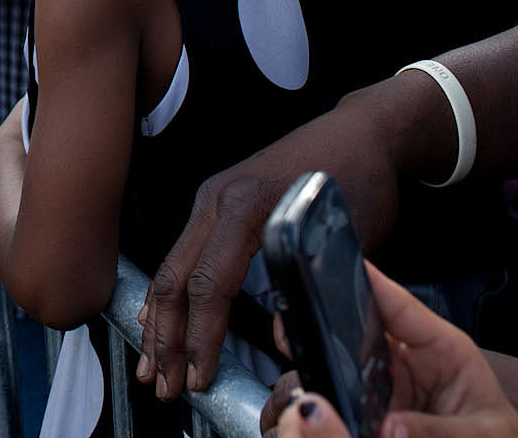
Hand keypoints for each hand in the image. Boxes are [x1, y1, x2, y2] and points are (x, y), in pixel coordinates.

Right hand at [138, 104, 401, 399]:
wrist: (363, 132)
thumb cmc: (360, 175)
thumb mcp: (348, 237)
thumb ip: (312, 285)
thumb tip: (280, 335)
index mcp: (247, 204)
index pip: (209, 284)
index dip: (201, 337)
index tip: (201, 377)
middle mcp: (219, 197)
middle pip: (176, 279)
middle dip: (168, 339)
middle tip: (166, 386)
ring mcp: (212, 197)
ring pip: (171, 267)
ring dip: (159, 321)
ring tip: (154, 366)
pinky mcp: (216, 201)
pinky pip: (181, 252)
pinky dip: (167, 292)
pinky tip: (155, 319)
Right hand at [268, 268, 517, 437]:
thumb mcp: (483, 434)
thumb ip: (440, 431)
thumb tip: (391, 428)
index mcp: (442, 347)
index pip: (399, 305)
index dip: (367, 281)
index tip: (334, 263)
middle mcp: (410, 360)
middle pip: (363, 329)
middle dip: (333, 324)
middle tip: (302, 325)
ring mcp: (391, 385)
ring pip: (348, 362)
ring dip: (330, 365)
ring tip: (312, 370)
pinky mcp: (377, 410)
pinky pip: (347, 396)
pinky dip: (333, 399)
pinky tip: (324, 402)